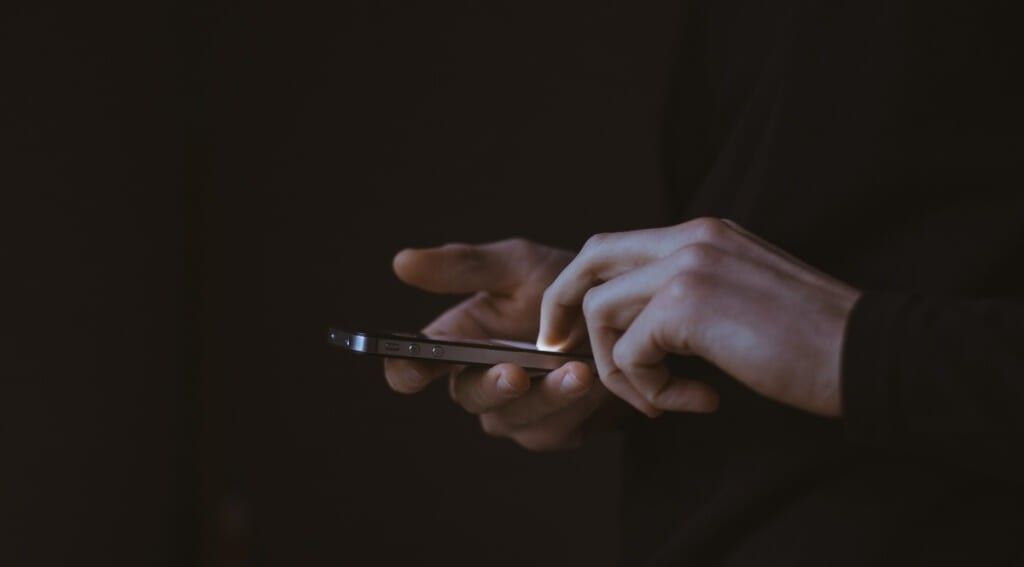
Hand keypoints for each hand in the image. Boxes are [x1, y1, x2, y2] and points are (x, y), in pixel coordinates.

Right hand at [384, 238, 628, 449]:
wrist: (623, 313)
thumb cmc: (562, 285)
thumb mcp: (517, 265)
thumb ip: (464, 267)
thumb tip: (401, 262)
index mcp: (456, 342)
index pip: (412, 368)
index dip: (407, 371)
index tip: (416, 367)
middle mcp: (478, 382)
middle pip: (468, 397)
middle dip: (492, 386)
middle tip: (515, 373)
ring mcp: (515, 412)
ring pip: (514, 419)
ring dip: (547, 397)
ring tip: (578, 371)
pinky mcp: (552, 430)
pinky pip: (555, 429)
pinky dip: (576, 406)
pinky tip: (598, 382)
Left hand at [538, 218, 860, 416]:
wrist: (867, 353)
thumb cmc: (811, 341)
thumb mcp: (741, 298)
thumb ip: (689, 297)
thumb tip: (639, 329)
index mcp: (703, 234)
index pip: (615, 246)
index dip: (582, 286)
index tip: (572, 329)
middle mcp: (690, 238)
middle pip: (590, 259)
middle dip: (562, 306)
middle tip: (559, 350)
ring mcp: (687, 265)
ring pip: (601, 311)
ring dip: (619, 368)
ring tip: (662, 399)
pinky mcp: (687, 304)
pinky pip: (630, 353)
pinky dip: (649, 389)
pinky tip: (696, 401)